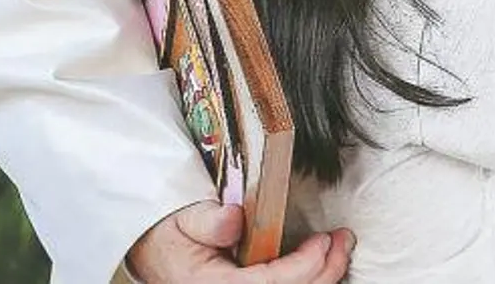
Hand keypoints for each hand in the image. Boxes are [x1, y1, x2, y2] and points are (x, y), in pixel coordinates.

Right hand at [126, 202, 350, 283]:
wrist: (152, 254)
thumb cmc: (166, 237)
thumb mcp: (180, 220)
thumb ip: (206, 220)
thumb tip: (233, 217)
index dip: (303, 267)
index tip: (322, 243)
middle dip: (325, 272)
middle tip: (342, 241)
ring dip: (324, 277)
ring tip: (340, 250)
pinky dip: (310, 279)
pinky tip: (324, 264)